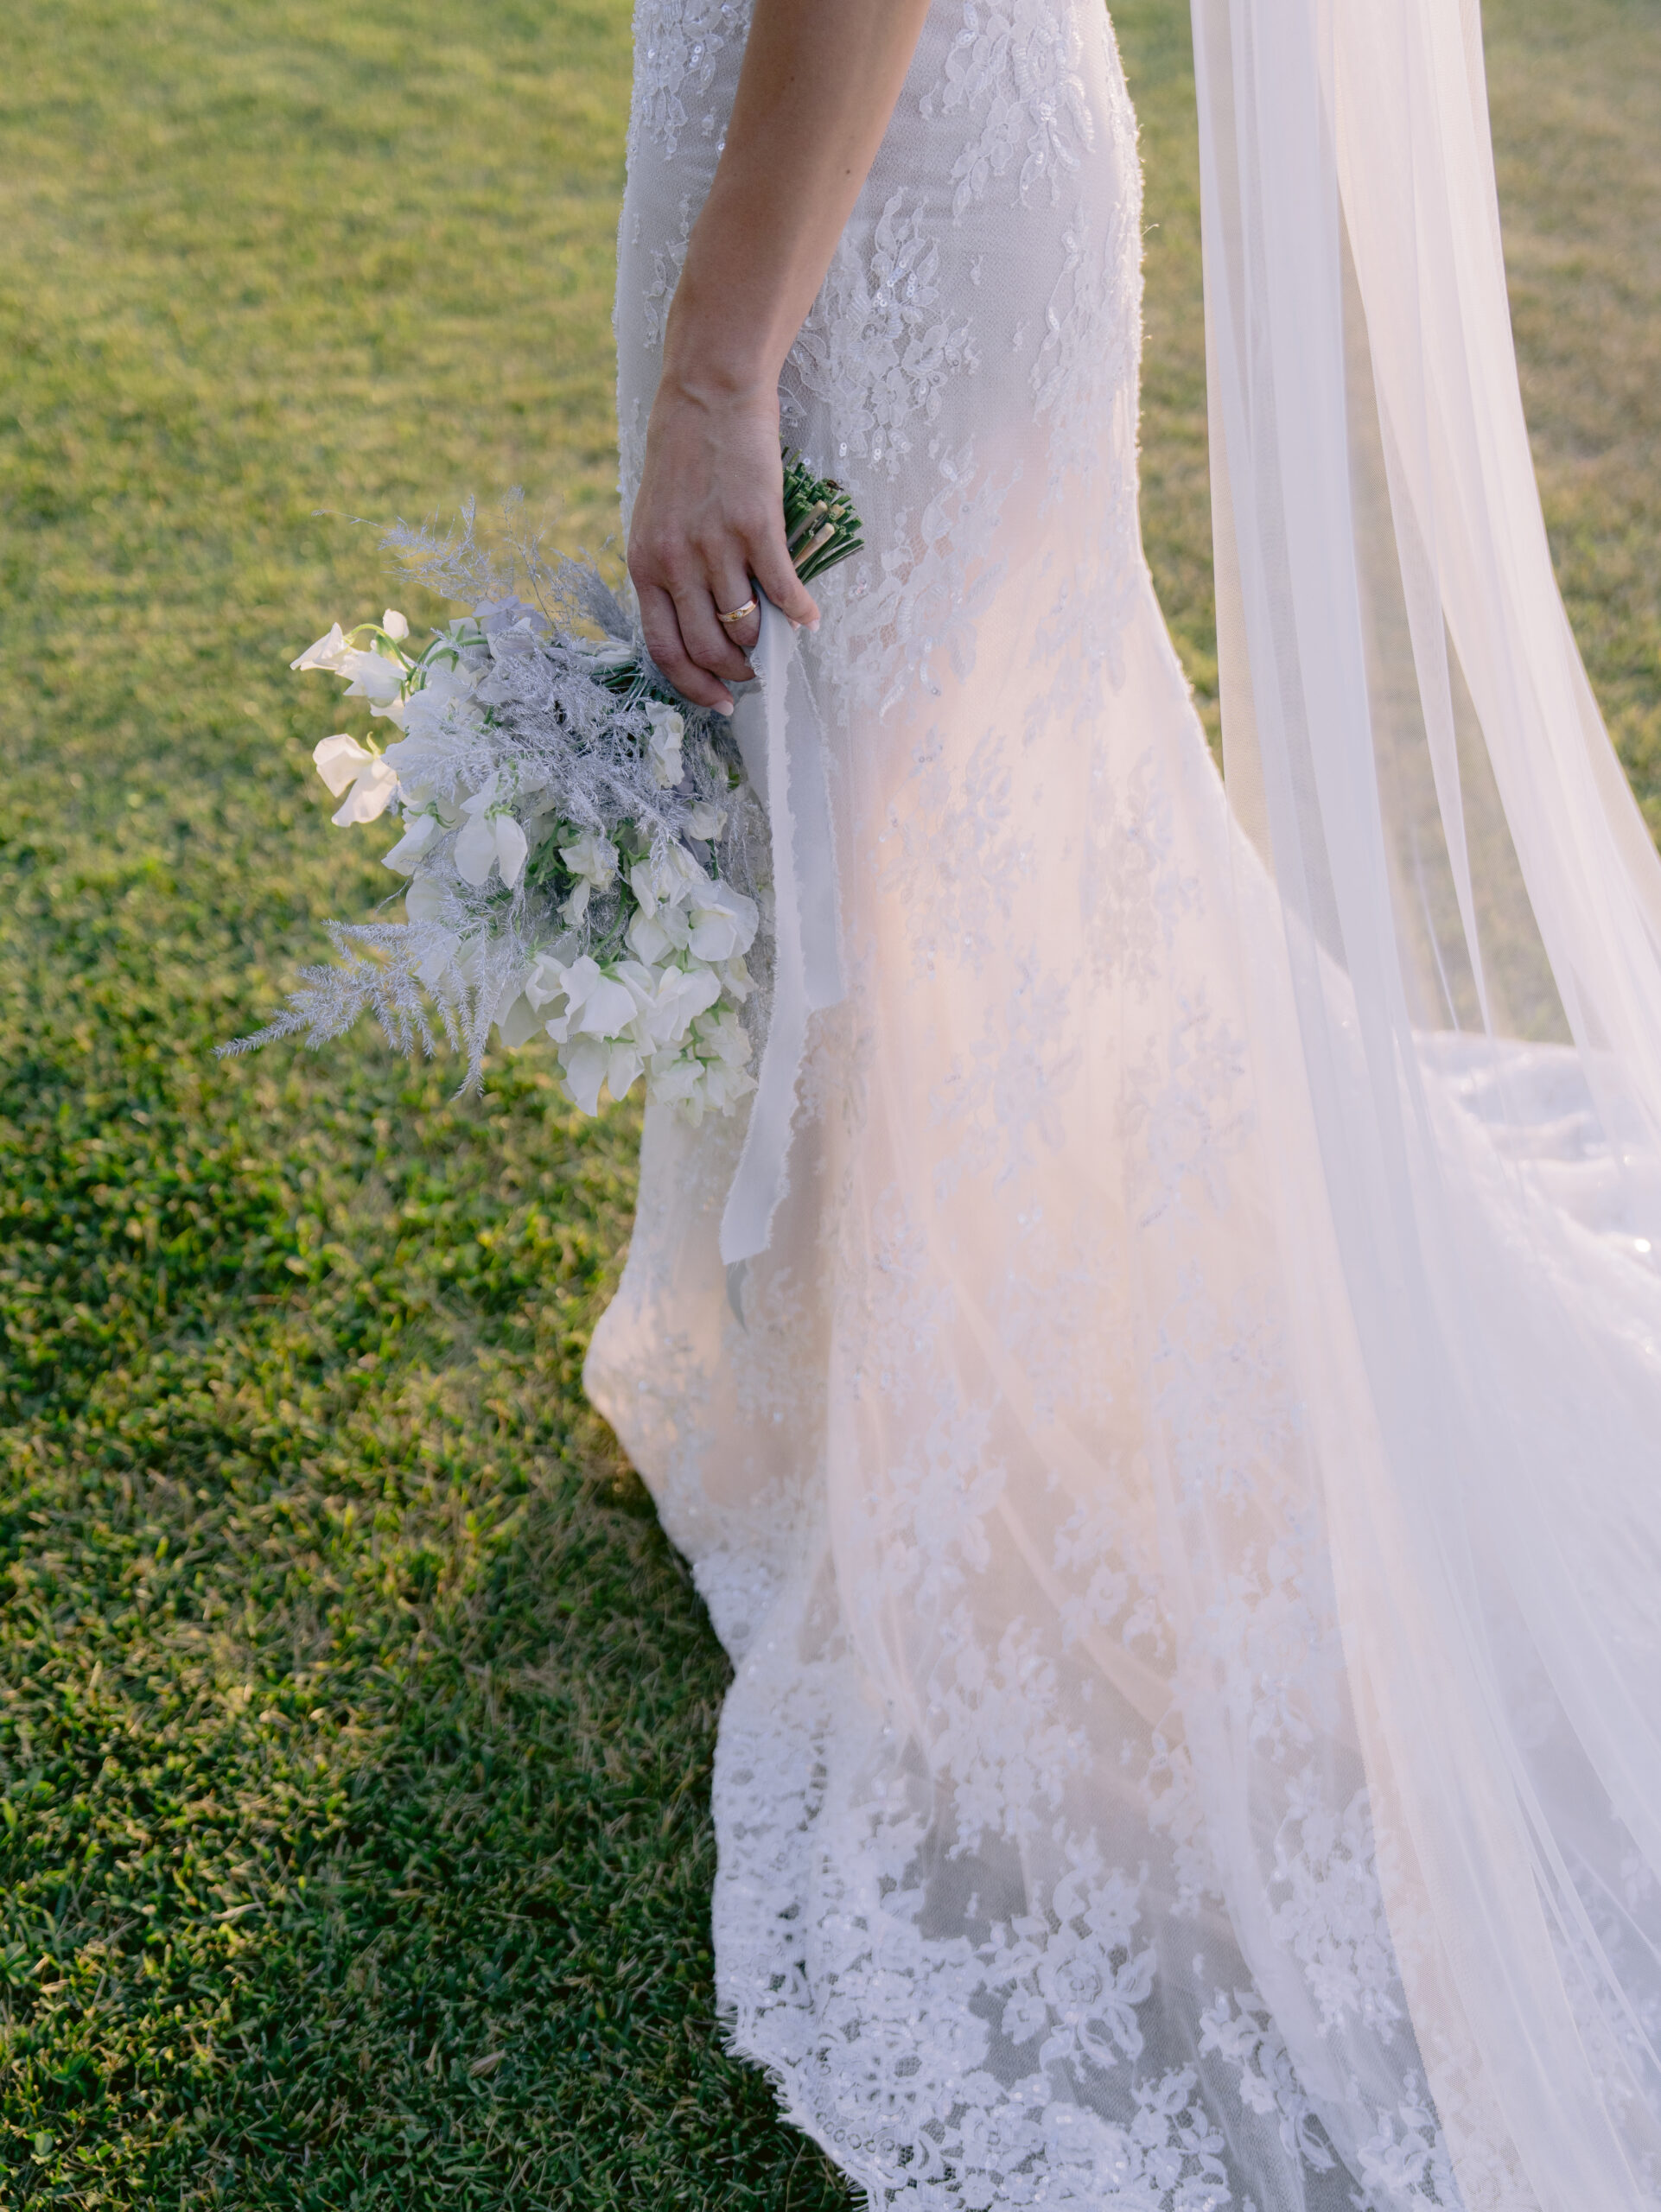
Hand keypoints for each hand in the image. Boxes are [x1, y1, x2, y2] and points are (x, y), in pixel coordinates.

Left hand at [627, 374, 819, 713]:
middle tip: (754, 673)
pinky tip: (810, 618)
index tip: (718, 702)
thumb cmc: (684, 456)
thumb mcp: (656, 521)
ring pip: (744, 625)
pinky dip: (801, 612)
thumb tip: (703, 625)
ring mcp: (715, 545)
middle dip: (735, 672)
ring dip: (765, 642)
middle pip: (707, 647)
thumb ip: (670, 572)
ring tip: (776, 638)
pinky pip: (782, 589)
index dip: (693, 686)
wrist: (708, 394)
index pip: (664, 650)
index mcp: (645, 565)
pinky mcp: (754, 526)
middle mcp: (676, 562)